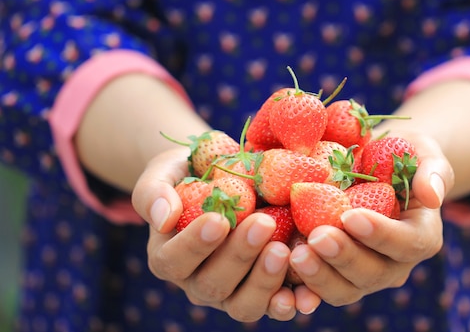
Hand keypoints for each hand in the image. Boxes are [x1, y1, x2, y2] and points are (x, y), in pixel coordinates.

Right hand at [131, 148, 320, 320]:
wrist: (222, 178)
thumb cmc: (189, 173)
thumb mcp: (164, 171)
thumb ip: (154, 191)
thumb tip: (164, 216)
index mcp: (168, 256)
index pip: (174, 259)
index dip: (195, 244)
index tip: (218, 219)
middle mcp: (196, 281)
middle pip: (213, 284)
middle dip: (239, 256)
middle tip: (264, 224)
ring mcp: (231, 292)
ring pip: (244, 305)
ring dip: (265, 281)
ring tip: (284, 250)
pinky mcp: (262, 293)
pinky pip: (275, 306)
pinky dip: (291, 303)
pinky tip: (307, 293)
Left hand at [288, 131, 452, 306]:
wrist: (375, 166)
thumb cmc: (403, 155)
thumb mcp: (423, 152)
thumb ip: (433, 171)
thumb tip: (432, 196)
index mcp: (421, 237)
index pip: (406, 243)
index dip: (380, 234)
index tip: (351, 216)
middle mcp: (394, 264)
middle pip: (373, 272)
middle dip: (344, 257)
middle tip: (317, 236)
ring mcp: (364, 274)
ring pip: (344, 288)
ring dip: (319, 275)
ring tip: (295, 253)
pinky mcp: (335, 274)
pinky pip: (318, 288)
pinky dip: (300, 284)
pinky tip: (280, 268)